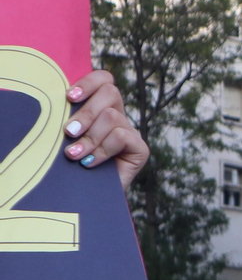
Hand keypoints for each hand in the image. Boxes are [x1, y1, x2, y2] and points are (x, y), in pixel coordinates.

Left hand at [64, 71, 148, 193]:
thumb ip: (72, 119)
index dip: (89, 82)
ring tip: (75, 154)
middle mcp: (119, 116)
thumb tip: (62, 102)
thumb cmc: (75, 167)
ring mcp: (131, 132)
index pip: (105, 79)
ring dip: (90, 136)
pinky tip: (91, 163)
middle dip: (86, 113)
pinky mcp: (141, 149)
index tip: (69, 98)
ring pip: (113, 117)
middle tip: (69, 132)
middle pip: (111, 93)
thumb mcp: (70, 137)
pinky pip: (122, 137)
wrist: (90, 199)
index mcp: (101, 107)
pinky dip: (103, 149)